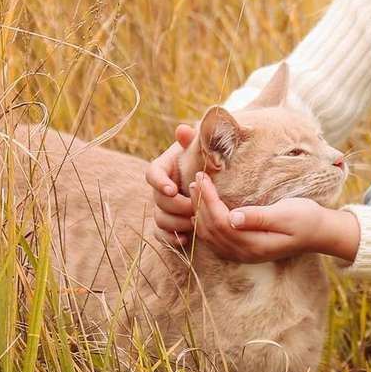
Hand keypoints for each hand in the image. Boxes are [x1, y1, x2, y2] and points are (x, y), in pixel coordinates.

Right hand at [147, 122, 197, 246]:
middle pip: (158, 199)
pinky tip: (186, 240)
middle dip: (175, 206)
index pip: (153, 173)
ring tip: (194, 223)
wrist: (218, 175)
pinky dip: (171, 239)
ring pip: (159, 218)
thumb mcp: (204, 148)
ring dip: (175, 223)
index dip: (159, 183)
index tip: (172, 189)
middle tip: (193, 208)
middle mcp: (162, 188)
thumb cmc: (209, 158)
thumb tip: (183, 130)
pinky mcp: (170, 223)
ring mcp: (164, 206)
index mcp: (165, 167)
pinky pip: (161, 234)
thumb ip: (195, 140)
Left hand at [192, 173, 358, 263]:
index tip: (202, 177)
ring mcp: (243, 254)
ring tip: (196, 191)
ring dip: (199, 214)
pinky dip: (205, 225)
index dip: (208, 199)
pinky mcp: (245, 250)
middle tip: (195, 179)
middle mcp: (245, 253)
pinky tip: (202, 212)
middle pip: (211, 230)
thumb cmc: (306, 218)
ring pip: (210, 237)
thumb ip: (259, 217)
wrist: (320, 233)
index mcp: (254, 244)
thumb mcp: (285, 214)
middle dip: (200, 204)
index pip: (220, 221)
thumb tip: (232, 217)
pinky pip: (216, 241)